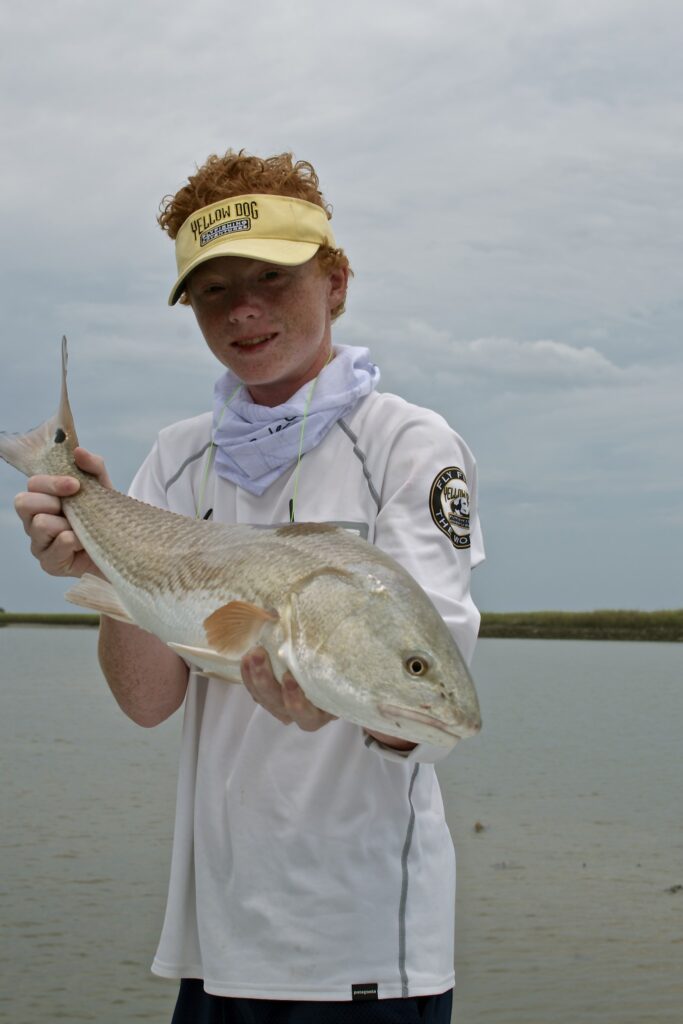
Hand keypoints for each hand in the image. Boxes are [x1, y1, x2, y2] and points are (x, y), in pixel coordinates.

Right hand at [14, 447, 111, 577]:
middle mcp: (35, 521)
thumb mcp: (103, 489)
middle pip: (24, 502)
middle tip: (75, 509)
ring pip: (40, 524)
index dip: (52, 482)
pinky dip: (73, 542)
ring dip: (66, 524)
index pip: (32, 484)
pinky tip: (83, 544)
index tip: (75, 485)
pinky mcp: (50, 564)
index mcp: (43, 500)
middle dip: (54, 501)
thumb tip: (78, 451)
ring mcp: (40, 544)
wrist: (123, 548)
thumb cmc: (106, 517)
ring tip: (81, 529)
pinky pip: (55, 547)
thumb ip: (93, 467)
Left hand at [240, 648, 415, 749]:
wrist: (344, 654)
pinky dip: (249, 676)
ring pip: (268, 702)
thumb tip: (342, 603)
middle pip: (284, 709)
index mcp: (330, 704)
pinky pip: (257, 692)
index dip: (298, 701)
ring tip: (251, 652)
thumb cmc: (349, 650)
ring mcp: (290, 704)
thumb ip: (342, 634)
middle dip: (267, 684)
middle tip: (259, 654)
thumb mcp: (347, 643)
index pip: (312, 713)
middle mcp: (310, 710)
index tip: (291, 678)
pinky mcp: (275, 694)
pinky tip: (246, 654)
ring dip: (255, 679)